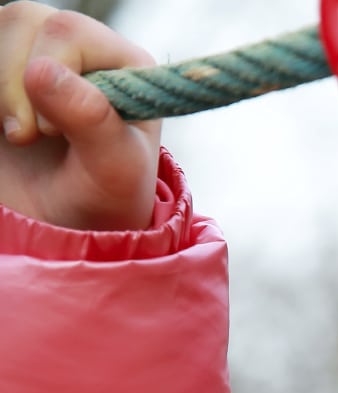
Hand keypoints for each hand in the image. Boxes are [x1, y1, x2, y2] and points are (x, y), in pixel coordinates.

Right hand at [0, 3, 158, 229]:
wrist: (63, 226)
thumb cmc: (101, 201)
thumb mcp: (112, 173)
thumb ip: (92, 121)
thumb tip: (42, 69)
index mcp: (125, 64)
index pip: (68, 30)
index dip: (49, 77)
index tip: (51, 133)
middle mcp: (83, 47)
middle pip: (23, 19)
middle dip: (14, 84)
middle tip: (29, 138)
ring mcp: (37, 52)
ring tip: (18, 134)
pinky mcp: (4, 67)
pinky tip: (0, 125)